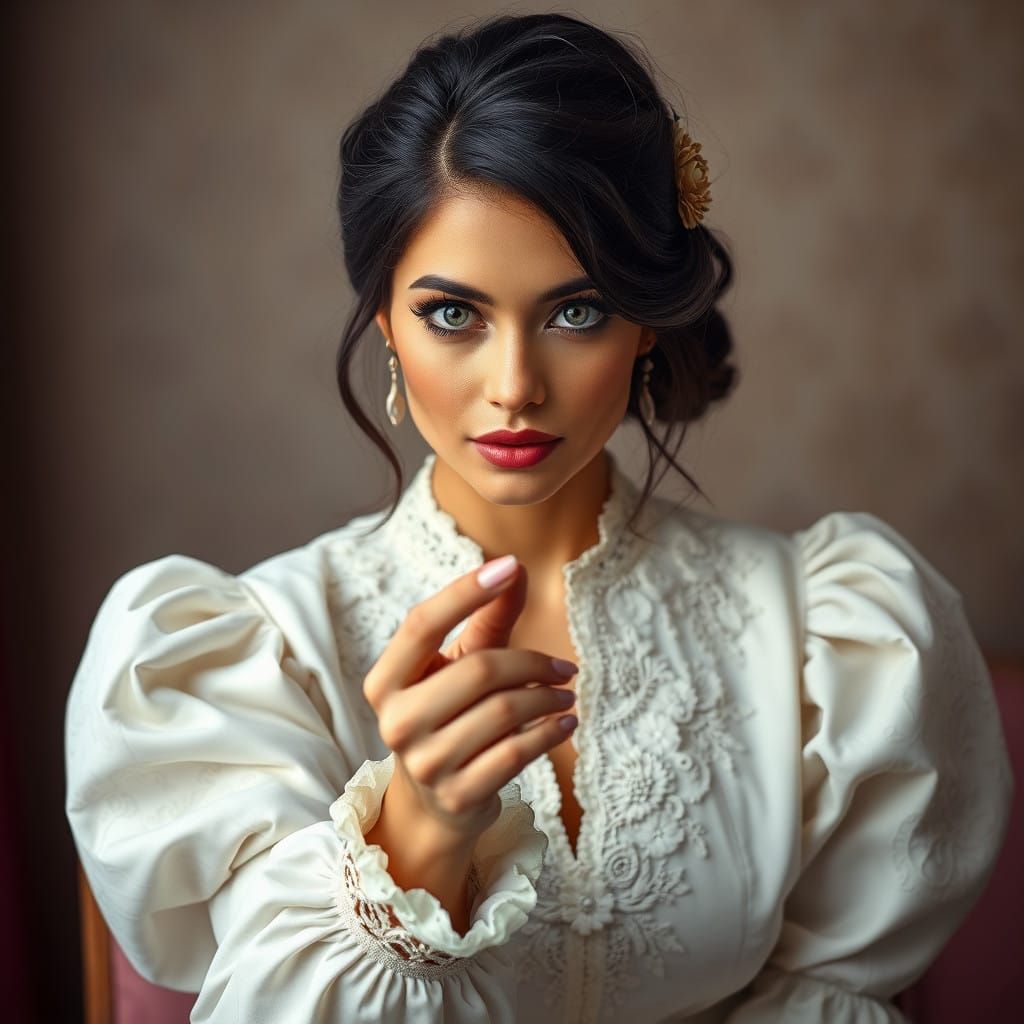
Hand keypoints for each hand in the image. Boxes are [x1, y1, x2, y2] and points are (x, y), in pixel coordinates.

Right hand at [362, 555, 577, 846]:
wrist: (434, 804)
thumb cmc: (449, 715)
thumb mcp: (458, 664)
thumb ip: (486, 619)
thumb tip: (517, 567)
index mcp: (386, 681)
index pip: (421, 623)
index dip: (465, 591)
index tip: (510, 566)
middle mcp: (396, 721)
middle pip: (479, 670)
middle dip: (531, 663)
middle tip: (564, 668)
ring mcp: (425, 763)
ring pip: (504, 712)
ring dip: (547, 699)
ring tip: (565, 694)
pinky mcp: (457, 796)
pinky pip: (517, 753)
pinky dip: (550, 732)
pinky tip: (565, 723)